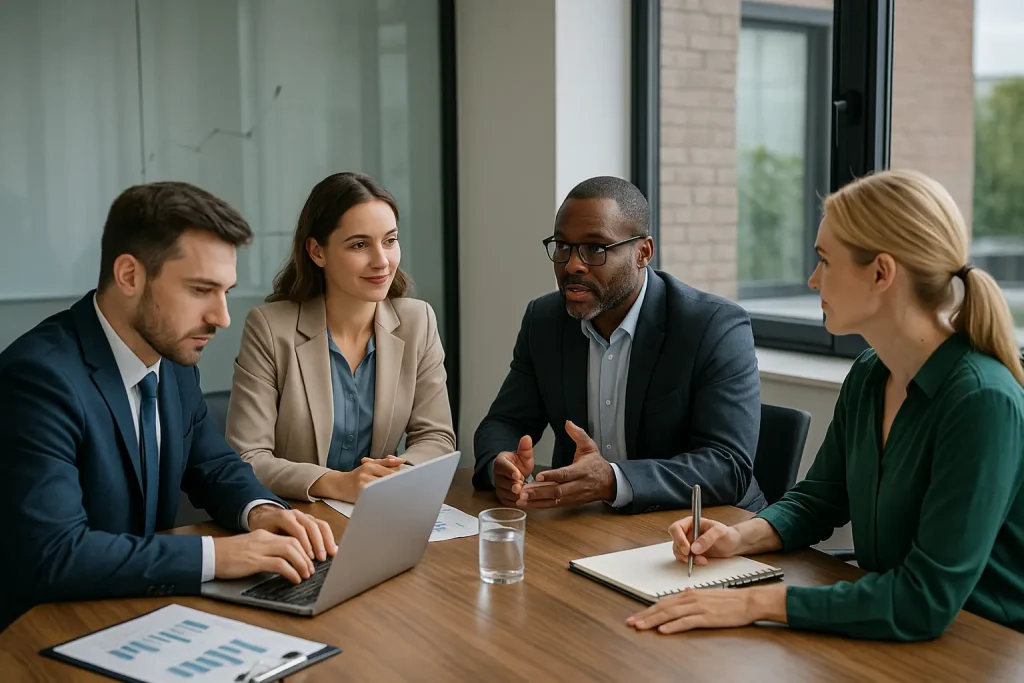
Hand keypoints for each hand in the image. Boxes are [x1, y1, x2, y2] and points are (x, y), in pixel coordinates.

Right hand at [213, 509, 337, 584]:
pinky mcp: (254, 560)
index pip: (292, 536)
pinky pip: (279, 563)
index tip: (313, 558)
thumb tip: (283, 562)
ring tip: (307, 574)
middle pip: (295, 541)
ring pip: (291, 550)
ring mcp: (260, 548)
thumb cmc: (227, 556)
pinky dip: (291, 571)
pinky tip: (294, 579)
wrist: (208, 556)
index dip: (306, 547)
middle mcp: (265, 538)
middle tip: (313, 568)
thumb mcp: (250, 550)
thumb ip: (266, 552)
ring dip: (303, 563)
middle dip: (308, 555)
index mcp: (265, 535)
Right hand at [312, 457, 405, 501]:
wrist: (338, 485)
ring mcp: (362, 485)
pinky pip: (374, 497)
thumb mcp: (370, 465)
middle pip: (388, 480)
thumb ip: (386, 463)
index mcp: (370, 466)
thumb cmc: (356, 476)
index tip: (412, 482)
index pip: (391, 472)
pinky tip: (388, 502)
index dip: (402, 478)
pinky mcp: (359, 495)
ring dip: (392, 492)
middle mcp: (365, 474)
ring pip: (383, 489)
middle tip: (410, 491)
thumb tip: (401, 462)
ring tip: (401, 498)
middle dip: (398, 485)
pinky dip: (382, 499)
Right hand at [493, 435, 534, 506]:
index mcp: (500, 462)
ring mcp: (498, 487)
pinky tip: (523, 501)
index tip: (517, 474)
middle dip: (513, 485)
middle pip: (503, 482)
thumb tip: (527, 437)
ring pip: (505, 493)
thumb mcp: (524, 455)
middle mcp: (496, 475)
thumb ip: (525, 448)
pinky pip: (507, 501)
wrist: (516, 473)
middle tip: (520, 486)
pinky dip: (515, 502)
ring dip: (514, 495)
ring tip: (524, 495)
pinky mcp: (502, 497)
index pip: (503, 467)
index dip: (510, 471)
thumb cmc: (519, 464)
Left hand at [520, 420, 613, 507]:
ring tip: (522, 500)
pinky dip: (541, 505)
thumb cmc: (596, 464)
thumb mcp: (589, 446)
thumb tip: (568, 423)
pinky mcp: (570, 502)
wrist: (609, 483)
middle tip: (523, 491)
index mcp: (581, 471)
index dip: (552, 476)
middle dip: (539, 492)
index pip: (565, 474)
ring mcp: (574, 496)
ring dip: (537, 501)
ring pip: (554, 500)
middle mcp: (577, 485)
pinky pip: (555, 505)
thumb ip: (578, 434)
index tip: (538, 476)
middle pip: (557, 490)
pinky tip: (529, 504)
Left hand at [627, 584, 786, 633]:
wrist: (748, 601)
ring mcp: (698, 607)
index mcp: (689, 593)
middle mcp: (690, 598)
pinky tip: (664, 630)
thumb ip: (693, 595)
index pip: (663, 602)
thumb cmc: (730, 600)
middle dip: (644, 615)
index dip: (647, 610)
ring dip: (653, 620)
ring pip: (670, 614)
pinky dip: (673, 626)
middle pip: (662, 607)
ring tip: (641, 626)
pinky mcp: (706, 617)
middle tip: (631, 622)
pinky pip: (686, 622)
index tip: (636, 617)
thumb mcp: (708, 594)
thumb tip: (683, 592)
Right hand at [668, 516, 742, 565]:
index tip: (687, 549)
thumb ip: (707, 538)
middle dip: (684, 552)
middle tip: (694, 557)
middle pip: (676, 542)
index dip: (678, 539)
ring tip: (702, 560)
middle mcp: (687, 533)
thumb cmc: (727, 534)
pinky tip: (702, 561)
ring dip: (688, 559)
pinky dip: (691, 562)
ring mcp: (688, 543)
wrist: (733, 544)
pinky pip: (684, 558)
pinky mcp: (691, 553)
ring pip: (679, 552)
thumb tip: (694, 548)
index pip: (676, 528)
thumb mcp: (719, 532)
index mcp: (690, 523)